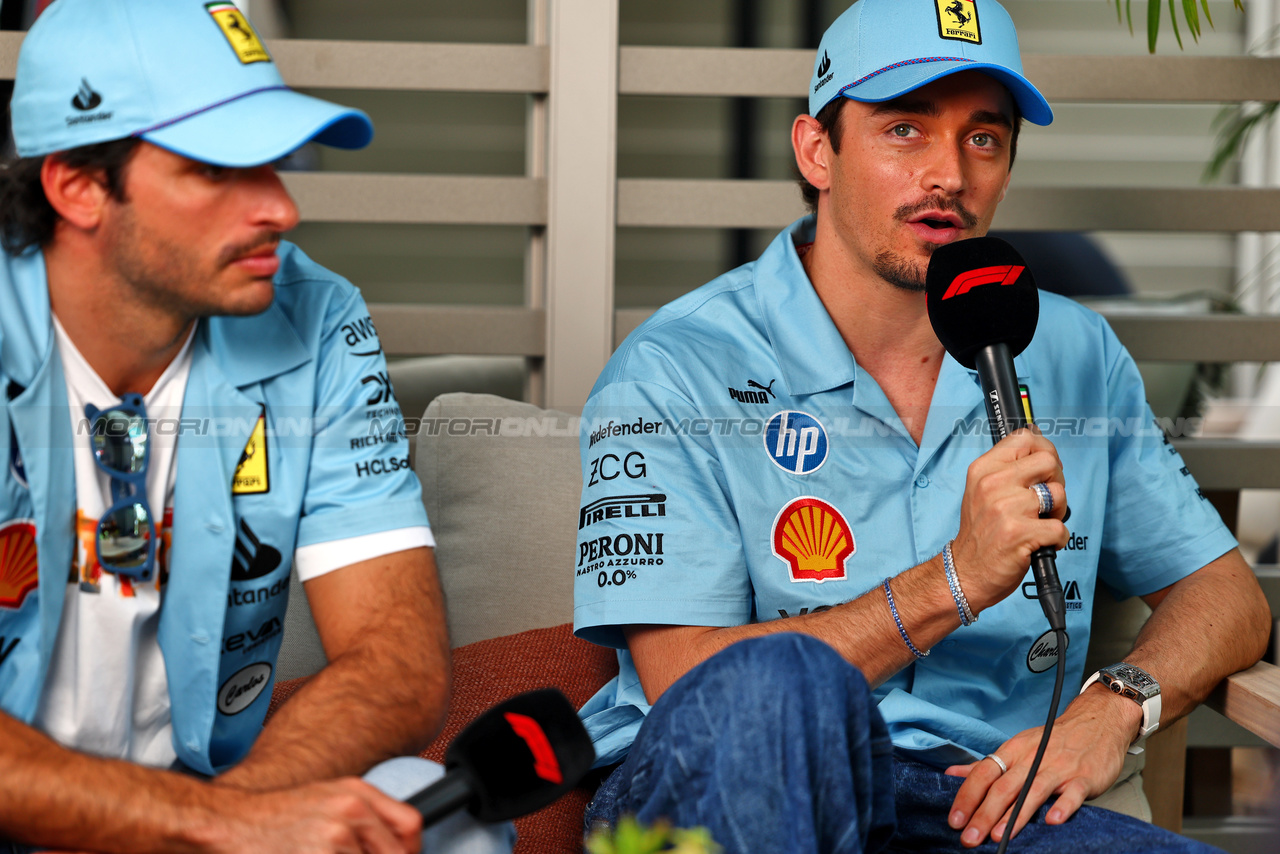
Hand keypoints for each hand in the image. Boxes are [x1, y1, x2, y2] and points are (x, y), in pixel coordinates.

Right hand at [203, 777, 422, 853]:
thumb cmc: (274, 819)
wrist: (226, 823)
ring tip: (318, 853)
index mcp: (357, 794)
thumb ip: (365, 820)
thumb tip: (399, 849)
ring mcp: (332, 840)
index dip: (410, 851)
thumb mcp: (328, 801)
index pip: (410, 826)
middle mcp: (350, 812)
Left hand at [943, 688, 1140, 846]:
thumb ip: (986, 765)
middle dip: (984, 814)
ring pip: (1033, 792)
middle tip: (969, 838)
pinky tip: (1052, 821)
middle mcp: (1032, 759)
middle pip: (1004, 787)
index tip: (954, 819)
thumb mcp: (1016, 747)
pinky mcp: (1084, 778)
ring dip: (1015, 816)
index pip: (983, 773)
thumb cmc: (1052, 741)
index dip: (967, 796)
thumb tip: (952, 774)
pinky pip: (1072, 794)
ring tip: (999, 836)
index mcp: (1013, 752)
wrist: (1096, 723)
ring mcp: (1059, 768)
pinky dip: (1062, 807)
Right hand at [952, 428, 1068, 612]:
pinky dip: (1058, 539)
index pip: (1026, 437)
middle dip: (1056, 481)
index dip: (1044, 451)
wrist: (966, 572)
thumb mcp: (982, 490)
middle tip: (1043, 501)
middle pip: (1049, 461)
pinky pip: (1060, 528)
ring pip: (1058, 494)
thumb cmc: (981, 532)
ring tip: (1039, 523)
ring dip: (1057, 513)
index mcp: (983, 469)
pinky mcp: (1020, 533)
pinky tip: (1040, 543)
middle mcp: (993, 483)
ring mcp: (1006, 508)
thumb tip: (1039, 439)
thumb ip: (1008, 466)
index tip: (1043, 471)